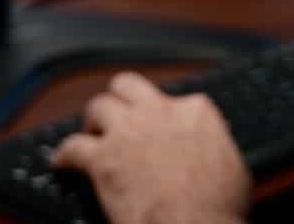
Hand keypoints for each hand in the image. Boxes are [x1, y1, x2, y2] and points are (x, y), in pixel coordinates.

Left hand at [53, 72, 250, 223]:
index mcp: (195, 112)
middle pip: (128, 85)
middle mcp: (158, 112)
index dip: (164, 116)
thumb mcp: (232, 167)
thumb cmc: (218, 208)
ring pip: (98, 105)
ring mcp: (128, 132)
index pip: (175, 99)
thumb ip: (215, 147)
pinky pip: (72, 147)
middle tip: (118, 117)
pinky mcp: (102, 158)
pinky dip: (64, 155)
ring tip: (92, 135)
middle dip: (120, 99)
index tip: (160, 129)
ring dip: (93, 121)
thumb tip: (213, 153)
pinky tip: (61, 162)